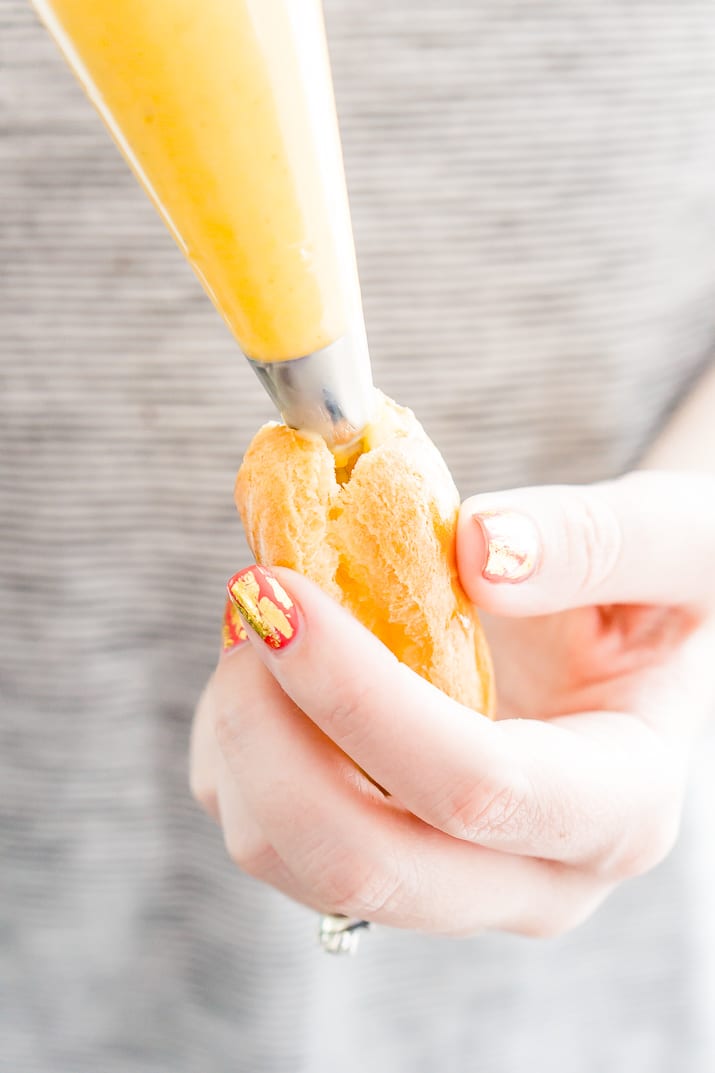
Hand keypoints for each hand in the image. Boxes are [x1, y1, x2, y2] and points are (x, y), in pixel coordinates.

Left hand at [190, 470, 714, 936]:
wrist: (630, 647)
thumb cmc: (661, 593)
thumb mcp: (674, 542)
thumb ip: (598, 539)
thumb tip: (483, 551)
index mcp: (620, 807)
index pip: (476, 787)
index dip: (358, 695)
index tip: (283, 591)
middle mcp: (532, 879)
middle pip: (363, 863)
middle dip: (269, 733)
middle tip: (251, 598)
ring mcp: (452, 886)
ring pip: (294, 861)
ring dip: (240, 738)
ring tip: (259, 617)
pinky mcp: (388, 865)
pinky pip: (269, 834)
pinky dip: (234, 750)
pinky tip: (267, 666)